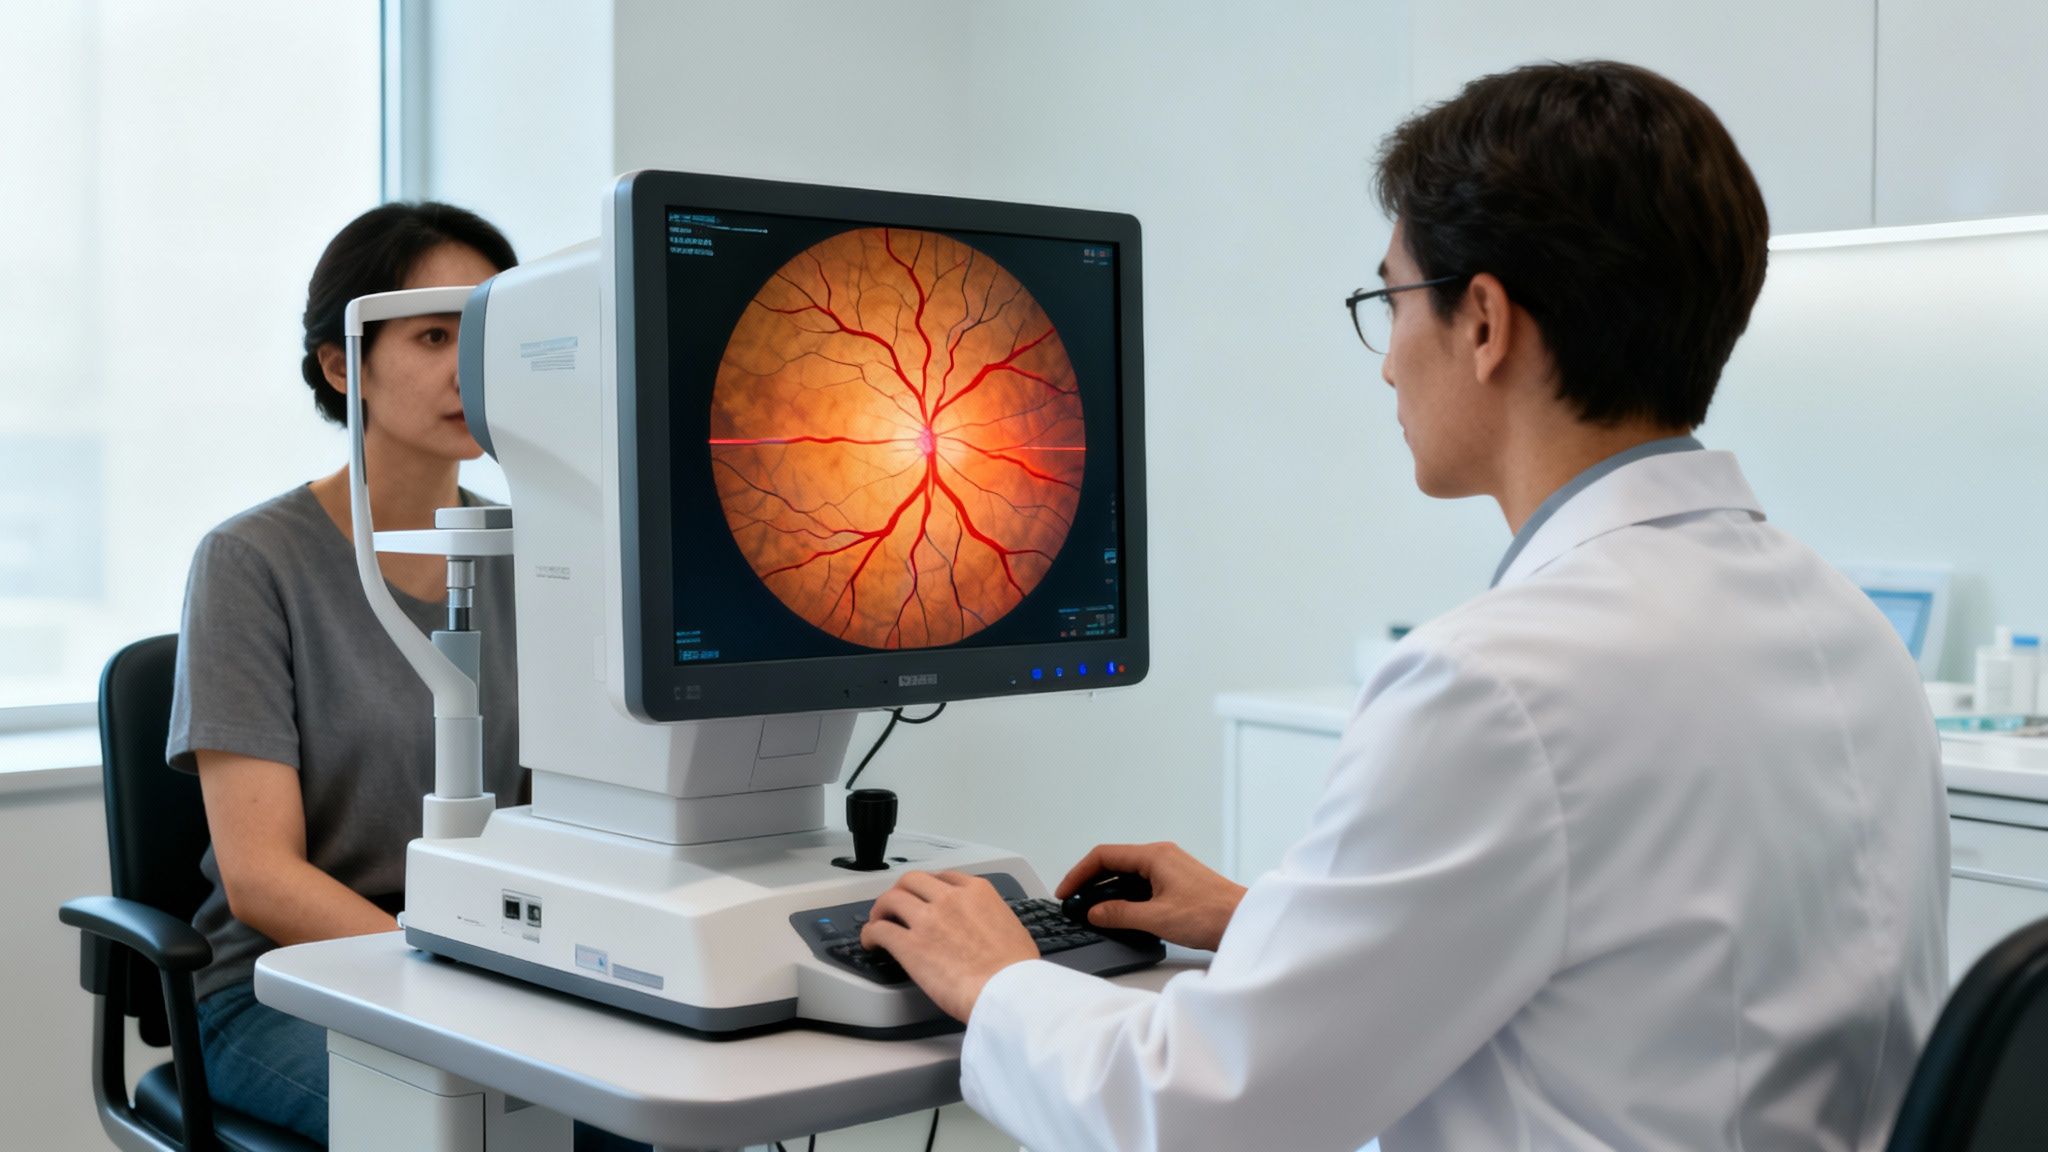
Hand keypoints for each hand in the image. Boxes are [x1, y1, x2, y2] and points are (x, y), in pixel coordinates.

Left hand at [860, 871, 1038, 1021]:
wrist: (1008, 992)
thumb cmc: (1016, 971)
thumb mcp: (1012, 928)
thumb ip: (992, 919)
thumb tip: (987, 929)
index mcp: (977, 892)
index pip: (943, 877)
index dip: (928, 887)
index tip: (924, 897)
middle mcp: (949, 898)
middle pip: (912, 881)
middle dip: (901, 892)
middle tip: (896, 905)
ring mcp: (927, 919)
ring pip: (891, 899)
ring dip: (881, 909)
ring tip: (878, 921)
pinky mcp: (909, 945)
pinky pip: (879, 930)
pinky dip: (870, 934)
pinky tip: (870, 942)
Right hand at [1057, 842, 1245, 951]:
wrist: (1244, 921)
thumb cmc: (1211, 914)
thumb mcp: (1157, 918)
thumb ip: (1120, 914)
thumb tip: (1096, 912)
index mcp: (1155, 856)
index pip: (1104, 856)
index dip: (1080, 874)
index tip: (1067, 892)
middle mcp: (1162, 857)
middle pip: (1115, 864)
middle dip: (1092, 883)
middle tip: (1076, 903)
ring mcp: (1171, 870)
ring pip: (1129, 876)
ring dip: (1110, 893)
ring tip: (1095, 913)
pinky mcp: (1178, 884)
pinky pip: (1143, 885)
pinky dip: (1127, 898)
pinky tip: (1122, 916)